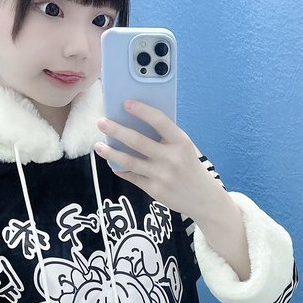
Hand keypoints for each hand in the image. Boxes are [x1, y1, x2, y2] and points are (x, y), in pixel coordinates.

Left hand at [95, 103, 223, 220]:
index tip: (126, 103)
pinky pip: (132, 177)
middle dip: (116, 130)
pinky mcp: (155, 190)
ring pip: (129, 161)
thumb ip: (166, 138)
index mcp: (182, 142)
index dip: (142, 111)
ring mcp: (162, 176)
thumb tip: (134, 123)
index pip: (159, 121)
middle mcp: (172, 159)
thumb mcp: (185, 149)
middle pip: (137, 141)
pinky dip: (120, 169)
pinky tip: (113, 164)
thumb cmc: (190, 167)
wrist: (204, 199)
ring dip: (111, 153)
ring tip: (98, 146)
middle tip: (101, 122)